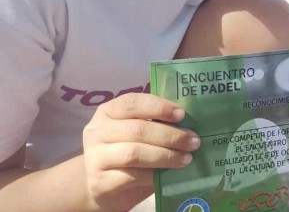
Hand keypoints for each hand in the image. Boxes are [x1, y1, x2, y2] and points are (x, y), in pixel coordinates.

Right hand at [82, 93, 199, 210]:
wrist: (101, 185)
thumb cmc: (125, 151)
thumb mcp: (137, 132)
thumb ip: (155, 124)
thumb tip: (189, 123)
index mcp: (108, 112)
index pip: (132, 102)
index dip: (159, 107)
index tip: (182, 115)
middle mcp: (97, 131)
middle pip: (137, 129)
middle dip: (170, 135)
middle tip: (193, 141)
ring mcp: (94, 157)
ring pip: (134, 153)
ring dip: (165, 155)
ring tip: (186, 158)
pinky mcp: (98, 182)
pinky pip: (130, 176)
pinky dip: (153, 175)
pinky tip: (166, 175)